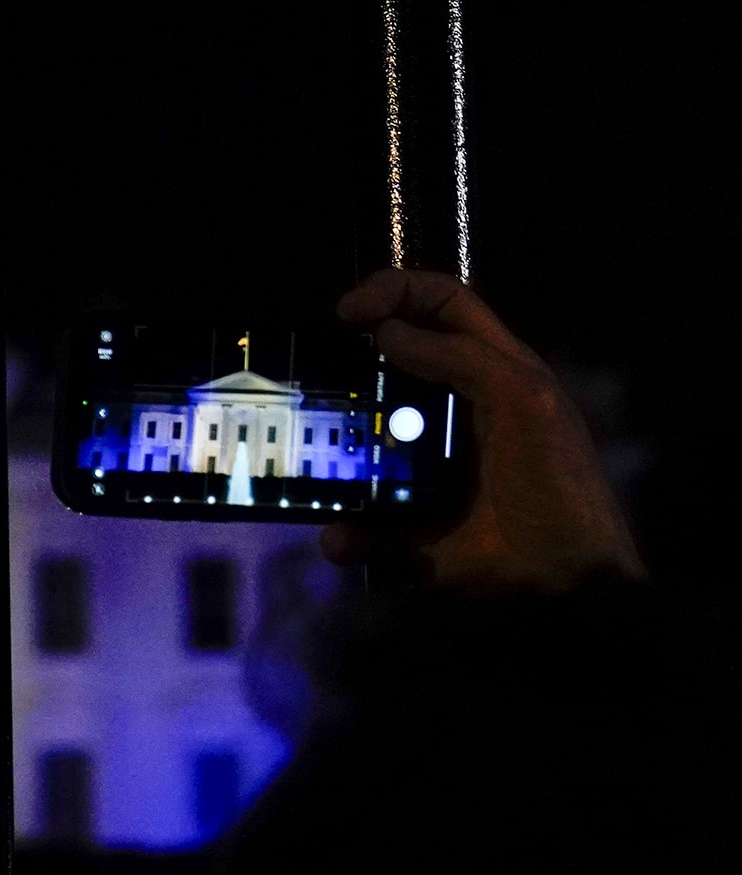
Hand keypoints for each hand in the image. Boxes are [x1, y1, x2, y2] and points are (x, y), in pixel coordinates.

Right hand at [326, 270, 642, 589]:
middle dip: (350, 357)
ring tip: (305, 444)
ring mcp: (430, 464)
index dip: (395, 291)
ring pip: (366, 438)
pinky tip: (336, 537)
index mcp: (494, 371)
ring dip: (332, 442)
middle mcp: (457, 408)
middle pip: (394, 364)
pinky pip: (362, 522)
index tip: (346, 312)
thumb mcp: (524, 402)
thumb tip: (386, 333)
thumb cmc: (558, 482)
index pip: (442, 306)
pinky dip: (344, 533)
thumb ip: (463, 359)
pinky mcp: (412, 523)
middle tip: (314, 365)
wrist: (568, 583)